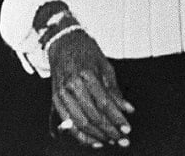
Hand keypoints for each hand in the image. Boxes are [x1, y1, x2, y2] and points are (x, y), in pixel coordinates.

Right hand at [49, 29, 133, 147]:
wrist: (63, 43)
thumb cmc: (87, 52)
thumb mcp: (105, 66)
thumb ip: (115, 90)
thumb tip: (129, 110)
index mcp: (86, 74)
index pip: (104, 103)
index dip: (116, 118)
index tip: (127, 129)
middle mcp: (72, 86)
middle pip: (92, 116)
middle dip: (109, 131)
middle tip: (123, 139)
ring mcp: (61, 95)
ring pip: (80, 123)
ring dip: (97, 136)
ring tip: (111, 141)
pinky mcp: (55, 101)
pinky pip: (69, 124)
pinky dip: (81, 136)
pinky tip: (94, 141)